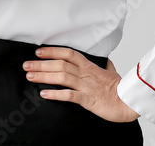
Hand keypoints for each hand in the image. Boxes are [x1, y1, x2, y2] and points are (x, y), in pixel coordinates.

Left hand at [23, 47, 140, 122]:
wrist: (128, 102)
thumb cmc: (120, 88)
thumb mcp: (112, 72)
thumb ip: (106, 66)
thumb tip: (106, 61)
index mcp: (90, 66)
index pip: (68, 53)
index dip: (52, 51)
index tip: (38, 52)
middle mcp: (86, 74)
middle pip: (60, 64)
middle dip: (41, 64)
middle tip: (26, 65)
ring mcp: (86, 86)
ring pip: (62, 77)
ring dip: (44, 76)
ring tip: (30, 76)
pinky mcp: (87, 99)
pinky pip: (69, 95)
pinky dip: (55, 94)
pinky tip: (44, 94)